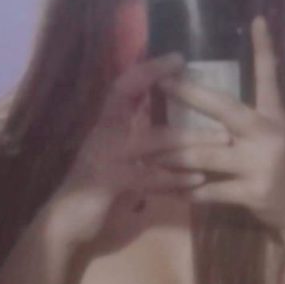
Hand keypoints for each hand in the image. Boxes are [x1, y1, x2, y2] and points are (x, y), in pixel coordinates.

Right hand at [54, 53, 232, 242]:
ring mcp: (105, 156)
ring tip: (221, 140)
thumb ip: (135, 143)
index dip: (148, 69)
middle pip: (134, 98)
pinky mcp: (109, 182)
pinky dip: (176, 179)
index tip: (177, 57)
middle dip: (172, 90)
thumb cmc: (92, 194)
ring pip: (153, 140)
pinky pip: (149, 177)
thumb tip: (159, 123)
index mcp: (105, 126)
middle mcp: (103, 134)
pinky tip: (198, 180)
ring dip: (190, 139)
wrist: (63, 226)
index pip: (124, 86)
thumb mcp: (116, 161)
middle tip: (208, 88)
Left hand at [152, 17, 284, 235]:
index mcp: (275, 118)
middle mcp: (269, 135)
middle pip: (225, 109)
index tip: (256, 20)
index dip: (265, 49)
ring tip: (147, 149)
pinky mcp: (253, 193)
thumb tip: (218, 100)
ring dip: (174, 154)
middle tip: (163, 82)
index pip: (270, 76)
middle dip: (191, 95)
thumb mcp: (276, 135)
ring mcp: (261, 164)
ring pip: (206, 155)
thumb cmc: (281, 168)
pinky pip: (210, 191)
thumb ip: (252, 117)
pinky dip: (186, 191)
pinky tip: (166, 189)